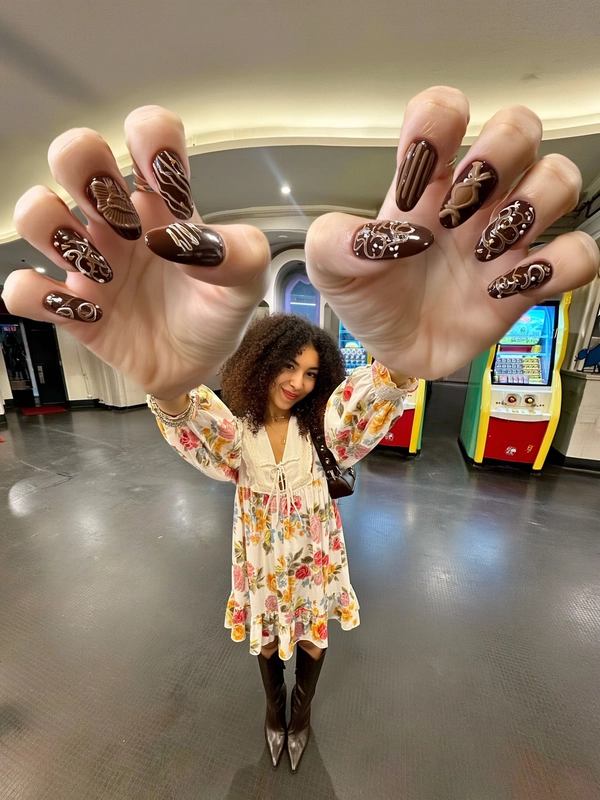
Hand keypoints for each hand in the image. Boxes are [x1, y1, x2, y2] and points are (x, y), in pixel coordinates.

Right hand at [1, 107, 269, 398]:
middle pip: (75, 154)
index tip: (165, 179)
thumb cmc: (216, 314)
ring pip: (35, 212)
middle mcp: (117, 220)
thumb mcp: (248, 283)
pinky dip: (39, 295)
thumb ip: (239, 254)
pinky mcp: (69, 307)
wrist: (197, 369)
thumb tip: (179, 239)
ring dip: (56, 232)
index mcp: (163, 203)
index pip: (148, 134)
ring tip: (103, 274)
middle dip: (84, 170)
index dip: (150, 139)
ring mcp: (88, 261)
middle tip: (120, 222)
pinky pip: (22, 288)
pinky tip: (84, 312)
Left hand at [306, 87, 599, 379]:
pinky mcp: (528, 281)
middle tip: (460, 210)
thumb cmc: (369, 298)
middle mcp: (473, 199)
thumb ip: (334, 242)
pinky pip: (579, 253)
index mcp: (424, 183)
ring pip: (559, 177)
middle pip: (519, 128)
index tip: (418, 166)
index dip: (439, 121)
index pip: (443, 114)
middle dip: (500, 154)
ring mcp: (505, 237)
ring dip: (533, 204)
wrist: (393, 350)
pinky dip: (558, 265)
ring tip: (484, 251)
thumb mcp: (330, 268)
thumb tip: (386, 236)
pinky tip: (505, 289)